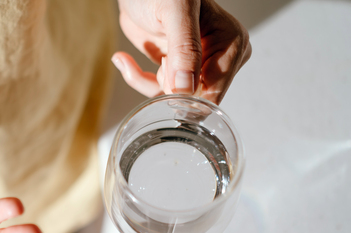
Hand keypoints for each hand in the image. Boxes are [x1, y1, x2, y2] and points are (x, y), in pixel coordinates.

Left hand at [113, 0, 251, 103]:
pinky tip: (124, 59)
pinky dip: (137, 78)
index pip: (214, 90)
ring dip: (147, 81)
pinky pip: (159, 91)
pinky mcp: (176, 70)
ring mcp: (197, 66)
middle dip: (166, 85)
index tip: (164, 69)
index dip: (184, 91)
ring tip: (136, 55)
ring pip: (174, 99)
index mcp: (231, 44)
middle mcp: (220, 58)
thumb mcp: (175, 10)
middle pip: (194, 99)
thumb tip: (186, 87)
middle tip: (158, 56)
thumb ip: (184, 48)